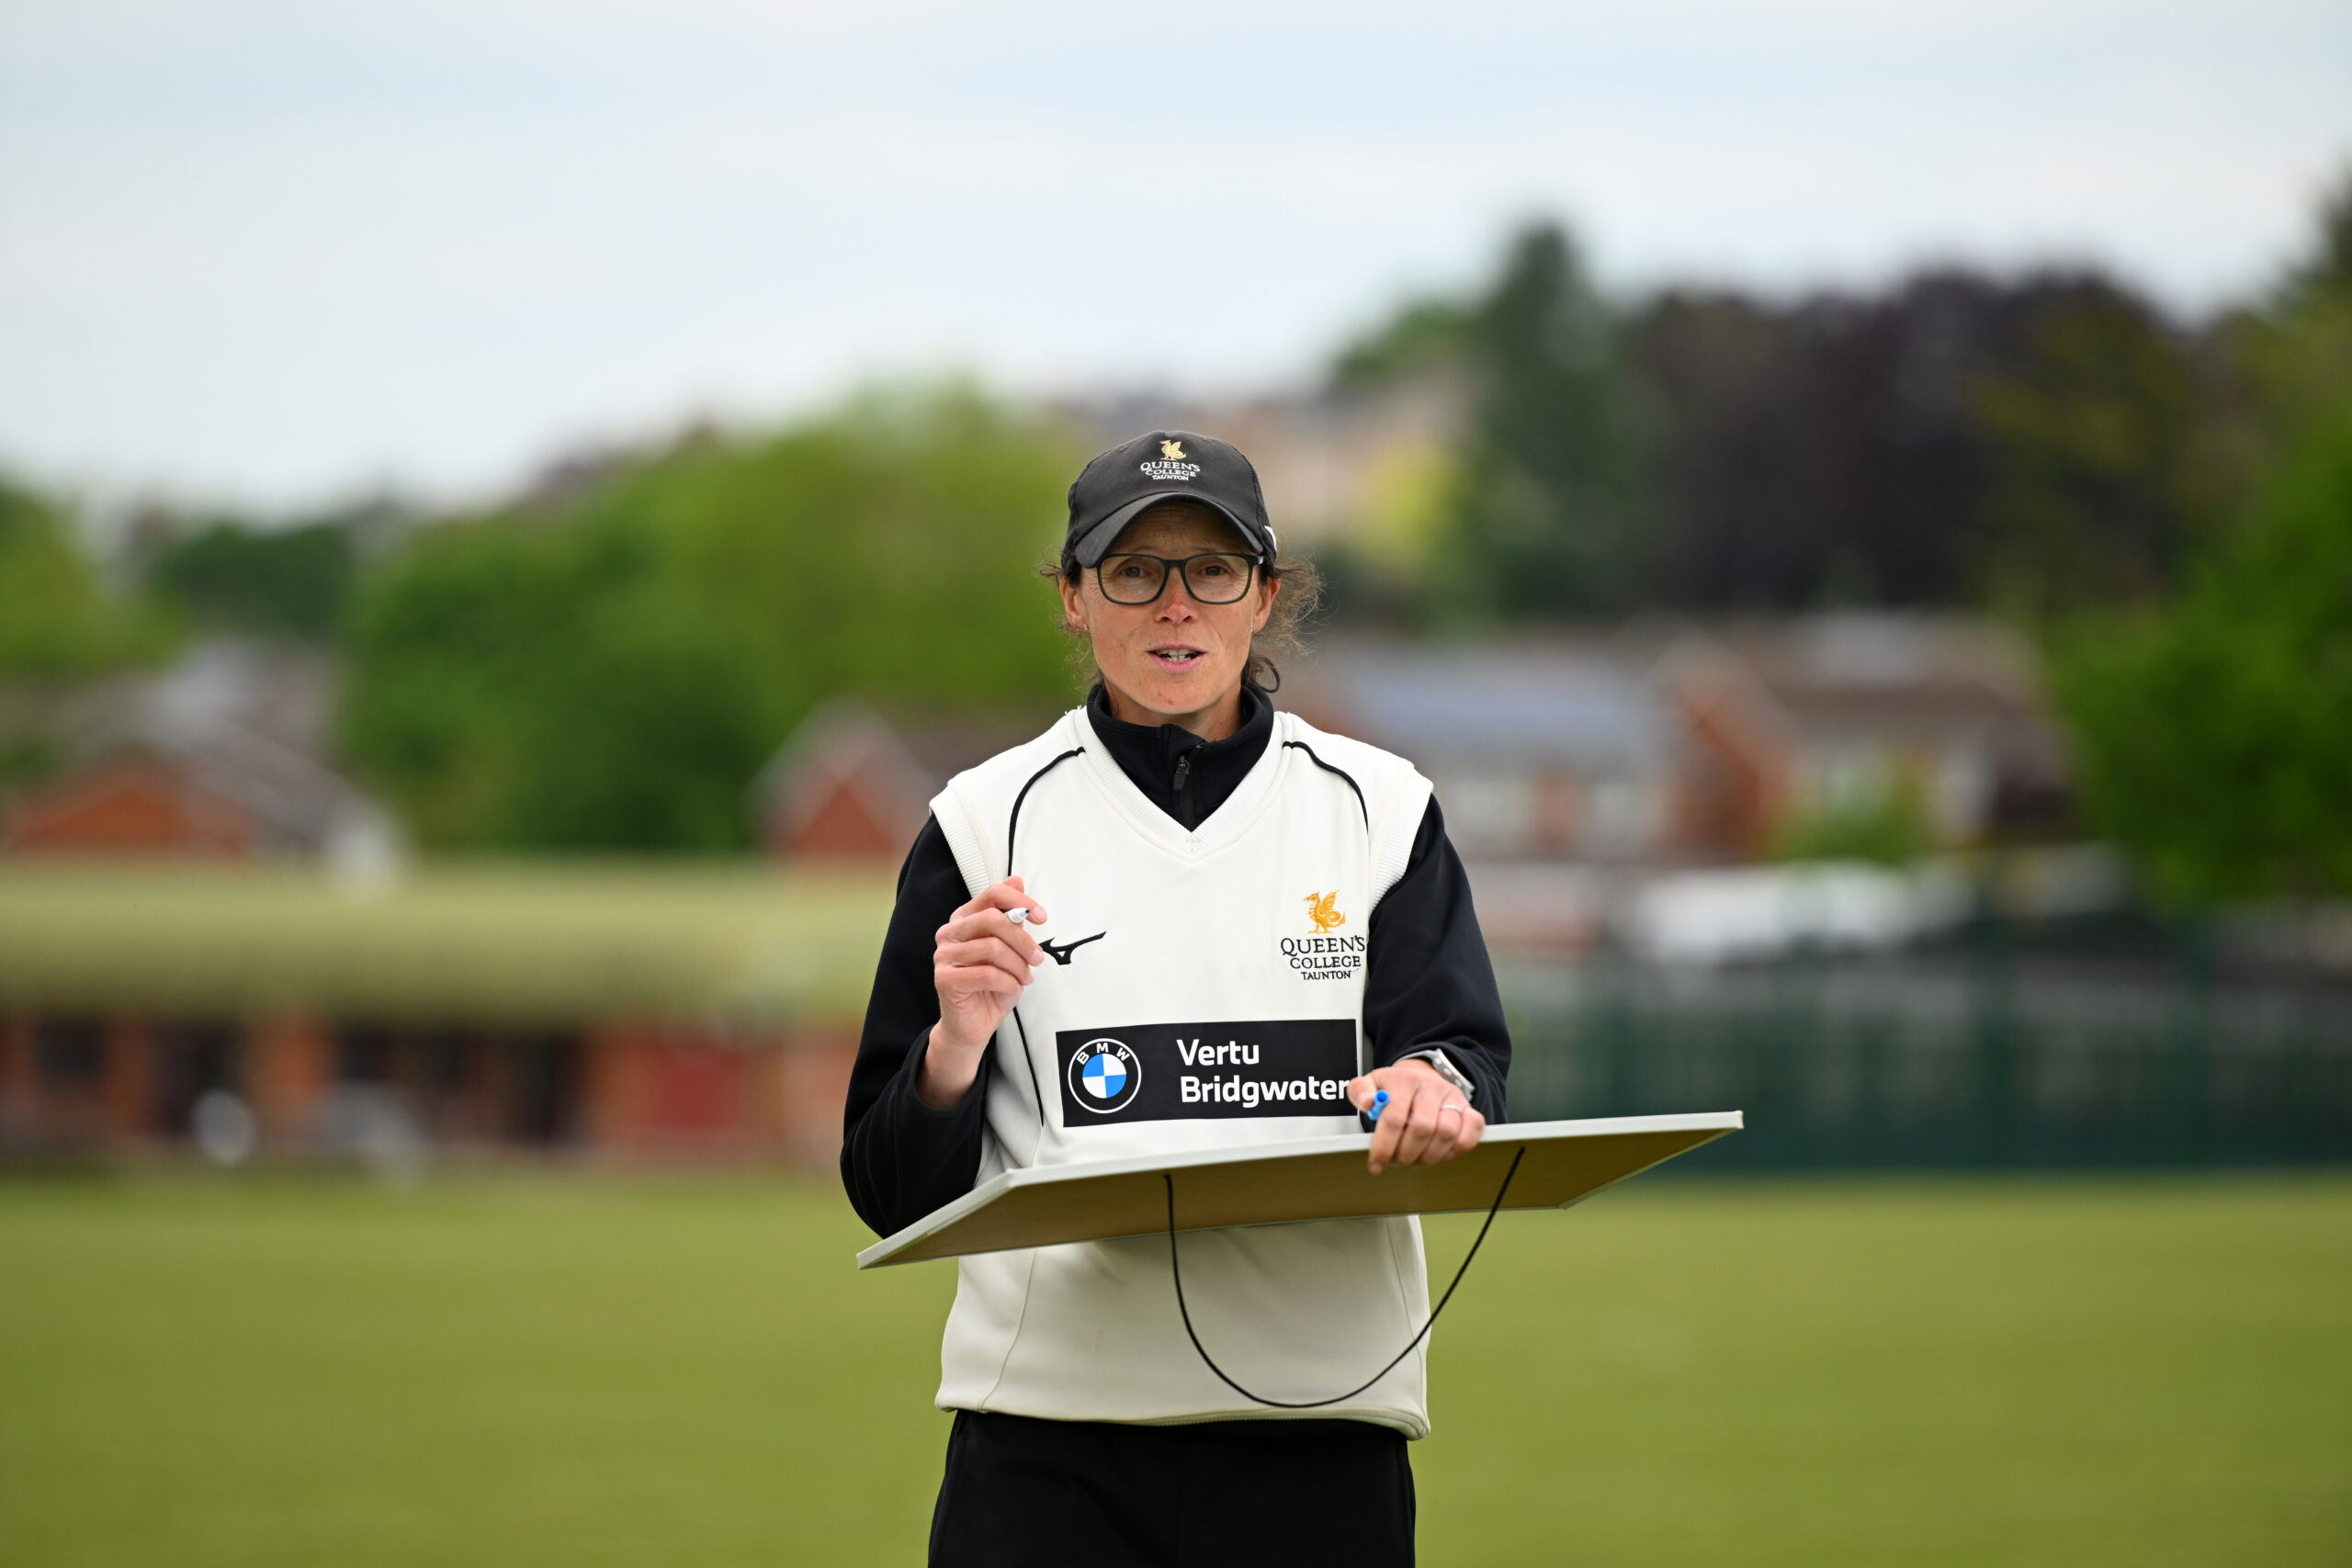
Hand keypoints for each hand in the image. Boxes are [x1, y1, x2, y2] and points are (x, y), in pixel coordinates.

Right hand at [919, 878, 1047, 1107]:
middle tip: (1038, 959)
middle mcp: (950, 932)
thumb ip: (1012, 916)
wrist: (974, 1024)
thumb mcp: (1010, 948)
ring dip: (1018, 966)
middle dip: (1023, 940)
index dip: (1020, 901)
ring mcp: (943, 955)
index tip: (1042, 917)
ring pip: (993, 949)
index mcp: (964, 918)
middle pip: (993, 920)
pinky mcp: (944, 978)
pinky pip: (987, 974)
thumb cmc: (992, 984)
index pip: (992, 894)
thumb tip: (1017, 879)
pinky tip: (1012, 988)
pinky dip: (1008, 982)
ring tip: (1024, 978)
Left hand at [1347, 1058, 1484, 1174]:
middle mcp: (1431, 1086)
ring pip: (1447, 1133)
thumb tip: (1367, 1103)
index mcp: (1404, 1080)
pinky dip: (1456, 1149)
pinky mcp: (1468, 1108)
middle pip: (1422, 1129)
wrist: (1421, 1076)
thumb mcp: (1371, 1083)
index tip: (1376, 1164)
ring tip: (1415, 1159)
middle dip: (1406, 1154)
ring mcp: (1453, 1097)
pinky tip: (1439, 1153)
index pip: (1394, 1119)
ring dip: (1428, 1156)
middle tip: (1397, 1161)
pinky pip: (1472, 1131)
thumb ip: (1359, 1091)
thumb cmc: (1395, 1087)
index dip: (1384, 1147)